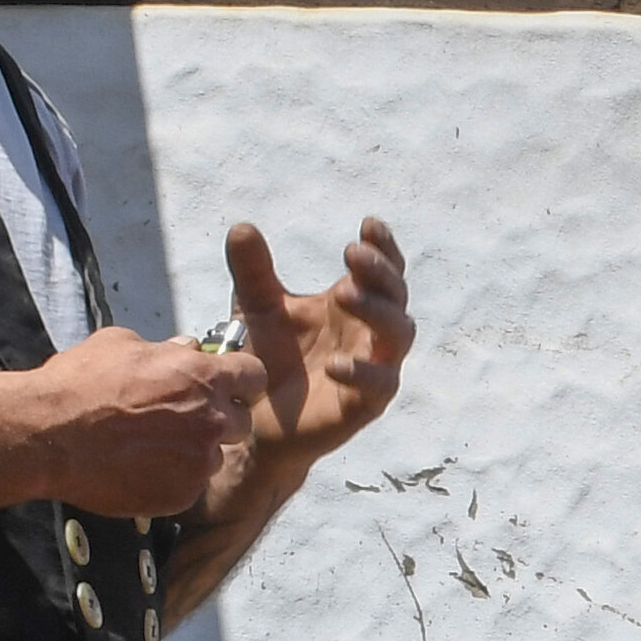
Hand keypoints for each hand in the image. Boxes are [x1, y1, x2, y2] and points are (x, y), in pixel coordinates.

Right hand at [23, 323, 251, 517]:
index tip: (227, 386)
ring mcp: (198, 462)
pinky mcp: (181, 495)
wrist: (49, 435)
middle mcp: (211, 420)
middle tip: (183, 419)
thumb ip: (164, 349)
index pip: (254, 376)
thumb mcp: (122, 344)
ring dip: (192, 451)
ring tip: (151, 446)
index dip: (240, 381)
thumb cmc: (80, 385)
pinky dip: (171, 478)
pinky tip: (139, 467)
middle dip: (217, 419)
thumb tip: (183, 347)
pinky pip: (189, 486)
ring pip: (213, 457)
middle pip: (240, 422)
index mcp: (204, 377)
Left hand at [228, 215, 412, 469]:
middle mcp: (369, 332)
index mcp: (352, 304)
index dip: (383, 247)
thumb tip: (242, 227)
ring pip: (398, 334)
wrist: (256, 417)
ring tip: (344, 293)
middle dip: (380, 272)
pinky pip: (379, 385)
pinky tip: (334, 363)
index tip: (368, 224)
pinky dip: (362, 372)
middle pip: (396, 295)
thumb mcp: (256, 308)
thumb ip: (253, 271)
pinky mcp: (366, 404)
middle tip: (352, 253)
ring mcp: (374, 367)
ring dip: (377, 311)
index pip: (382, 269)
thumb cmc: (268, 358)